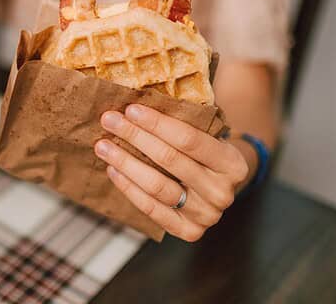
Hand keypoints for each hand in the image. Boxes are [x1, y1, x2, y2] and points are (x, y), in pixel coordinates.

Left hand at [95, 104, 248, 241]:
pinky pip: (151, 208)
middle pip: (170, 160)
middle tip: (109, 120)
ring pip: (157, 186)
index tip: (131, 109)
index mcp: (232, 163)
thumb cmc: (207, 152)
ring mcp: (206, 215)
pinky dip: (129, 188)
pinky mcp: (189, 231)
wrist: (222, 186)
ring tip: (103, 146)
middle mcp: (222, 192)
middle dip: (135, 136)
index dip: (157, 123)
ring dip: (125, 163)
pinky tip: (113, 170)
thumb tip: (137, 104)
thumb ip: (184, 121)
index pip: (189, 139)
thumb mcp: (208, 134)